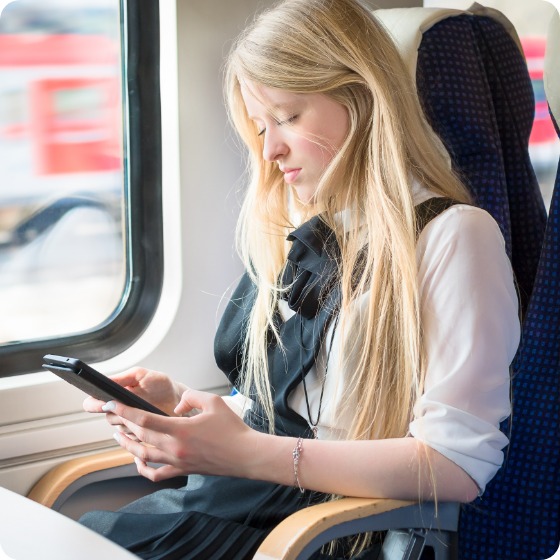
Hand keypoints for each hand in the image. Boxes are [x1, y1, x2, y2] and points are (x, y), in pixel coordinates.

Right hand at [83, 367, 186, 440]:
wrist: (177, 398)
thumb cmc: (160, 384)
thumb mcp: (141, 375)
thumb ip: (123, 377)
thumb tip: (105, 381)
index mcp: (115, 395)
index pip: (92, 403)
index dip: (94, 405)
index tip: (105, 404)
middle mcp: (118, 410)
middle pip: (107, 417)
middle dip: (120, 413)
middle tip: (134, 407)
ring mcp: (128, 423)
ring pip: (120, 429)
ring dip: (132, 421)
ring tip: (148, 411)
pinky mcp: (138, 434)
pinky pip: (132, 438)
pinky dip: (141, 430)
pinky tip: (152, 422)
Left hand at [106, 389, 259, 481]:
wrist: (245, 454)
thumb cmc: (232, 429)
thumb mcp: (213, 402)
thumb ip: (191, 397)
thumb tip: (176, 405)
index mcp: (180, 429)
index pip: (144, 419)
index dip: (125, 411)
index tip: (112, 404)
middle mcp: (174, 448)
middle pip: (140, 435)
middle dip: (122, 424)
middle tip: (113, 415)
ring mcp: (177, 462)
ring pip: (143, 455)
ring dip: (127, 445)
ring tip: (118, 436)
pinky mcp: (182, 470)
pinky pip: (156, 474)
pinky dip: (142, 468)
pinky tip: (138, 460)